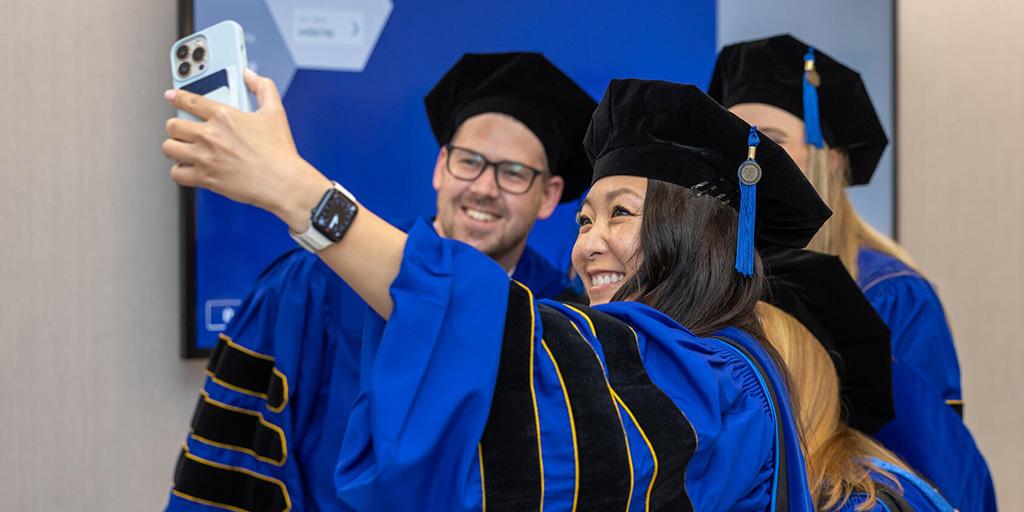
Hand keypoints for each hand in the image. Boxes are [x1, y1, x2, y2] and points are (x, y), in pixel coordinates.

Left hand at [162, 69, 329, 231]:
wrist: (282, 182)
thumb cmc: (279, 152)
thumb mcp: (275, 112)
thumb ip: (263, 88)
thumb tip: (250, 76)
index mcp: (224, 116)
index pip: (190, 100)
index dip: (177, 96)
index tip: (172, 96)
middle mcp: (210, 135)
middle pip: (173, 125)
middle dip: (176, 126)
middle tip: (183, 129)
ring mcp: (205, 157)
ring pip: (169, 148)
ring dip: (174, 147)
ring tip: (183, 148)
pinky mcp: (205, 178)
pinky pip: (177, 173)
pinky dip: (180, 171)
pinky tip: (189, 168)